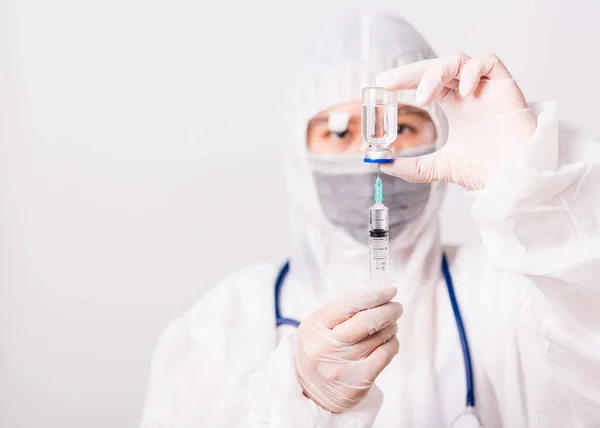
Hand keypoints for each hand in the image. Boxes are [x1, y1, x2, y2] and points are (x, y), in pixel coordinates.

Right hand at [295, 284, 401, 412]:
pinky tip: (390, 339)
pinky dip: (392, 343)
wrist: (311, 390)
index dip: (371, 294)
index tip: (389, 289)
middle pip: (365, 321)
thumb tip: (377, 292)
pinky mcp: (358, 382)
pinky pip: (385, 354)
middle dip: (388, 310)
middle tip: (396, 307)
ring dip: (390, 325)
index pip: (346, 304)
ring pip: (378, 337)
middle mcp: (325, 348)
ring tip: (390, 323)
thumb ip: (342, 310)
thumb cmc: (320, 349)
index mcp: (313, 328)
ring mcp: (341, 367)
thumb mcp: (318, 327)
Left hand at [376, 52, 536, 189]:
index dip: (405, 79)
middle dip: (410, 72)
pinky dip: (470, 71)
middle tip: (388, 82)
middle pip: (436, 67)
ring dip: (435, 73)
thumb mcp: (438, 167)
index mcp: (454, 105)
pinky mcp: (505, 83)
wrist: (513, 177)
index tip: (382, 84)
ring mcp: (486, 86)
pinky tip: (462, 93)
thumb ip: (412, 166)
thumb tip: (383, 164)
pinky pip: (487, 61)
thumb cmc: (485, 170)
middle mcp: (468, 92)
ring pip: (457, 60)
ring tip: (423, 97)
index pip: (426, 81)